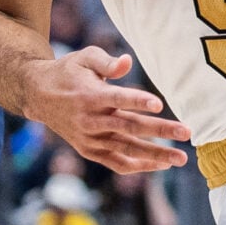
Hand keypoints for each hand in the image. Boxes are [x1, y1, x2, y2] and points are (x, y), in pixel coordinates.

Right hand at [22, 47, 189, 172]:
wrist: (38, 96)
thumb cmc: (68, 72)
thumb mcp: (84, 58)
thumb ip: (107, 62)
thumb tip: (128, 62)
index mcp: (90, 95)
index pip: (117, 99)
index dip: (138, 101)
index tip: (159, 104)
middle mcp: (90, 120)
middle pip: (129, 127)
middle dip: (160, 130)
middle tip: (187, 132)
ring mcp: (90, 139)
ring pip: (126, 149)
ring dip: (155, 155)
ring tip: (181, 158)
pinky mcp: (89, 150)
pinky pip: (116, 163)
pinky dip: (138, 166)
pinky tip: (160, 165)